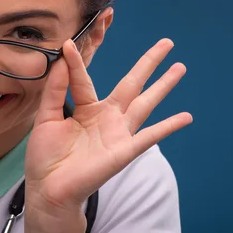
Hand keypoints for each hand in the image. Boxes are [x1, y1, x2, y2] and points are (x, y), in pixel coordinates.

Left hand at [25, 38, 192, 211]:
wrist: (48, 190)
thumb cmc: (46, 157)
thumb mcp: (46, 118)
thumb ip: (55, 90)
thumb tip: (61, 60)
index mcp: (86, 109)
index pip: (84, 79)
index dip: (77, 62)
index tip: (69, 43)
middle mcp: (106, 117)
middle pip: (132, 83)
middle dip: (149, 63)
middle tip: (167, 43)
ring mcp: (118, 132)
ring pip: (145, 102)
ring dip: (164, 85)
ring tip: (180, 67)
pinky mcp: (124, 150)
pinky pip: (150, 135)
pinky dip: (169, 126)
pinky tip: (186, 117)